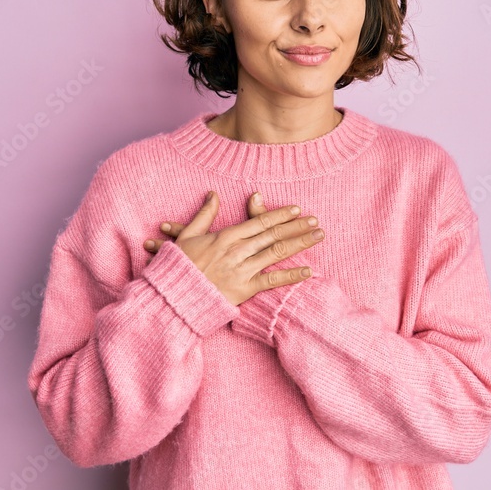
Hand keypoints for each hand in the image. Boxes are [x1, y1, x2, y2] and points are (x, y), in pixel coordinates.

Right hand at [142, 191, 322, 306]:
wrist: (172, 295)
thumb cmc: (178, 265)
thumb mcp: (188, 235)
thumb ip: (205, 214)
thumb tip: (213, 194)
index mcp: (226, 236)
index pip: (259, 221)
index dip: (279, 215)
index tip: (296, 210)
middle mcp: (237, 250)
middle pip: (273, 234)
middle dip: (297, 226)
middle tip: (316, 220)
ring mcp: (242, 270)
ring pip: (277, 252)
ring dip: (300, 243)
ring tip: (318, 236)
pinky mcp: (244, 290)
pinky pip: (272, 281)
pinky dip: (291, 276)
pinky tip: (309, 271)